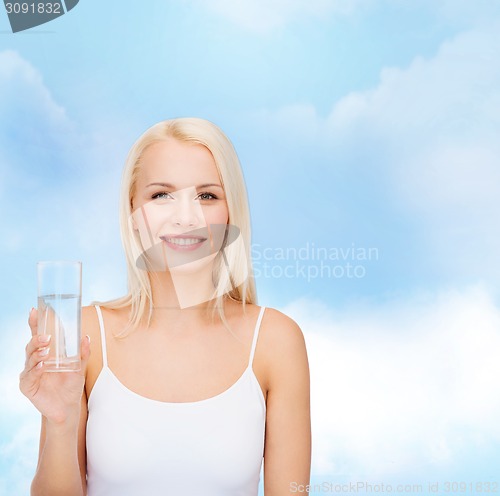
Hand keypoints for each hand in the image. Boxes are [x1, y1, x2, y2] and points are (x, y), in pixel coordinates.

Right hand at [19, 308, 90, 424]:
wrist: (68, 407)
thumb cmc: (71, 385)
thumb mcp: (80, 367)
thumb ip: (82, 353)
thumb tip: (86, 337)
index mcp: (47, 353)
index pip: (39, 335)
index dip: (36, 323)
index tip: (35, 311)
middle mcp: (36, 360)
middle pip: (32, 345)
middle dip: (37, 338)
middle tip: (47, 337)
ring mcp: (30, 372)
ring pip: (29, 358)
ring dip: (37, 352)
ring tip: (46, 350)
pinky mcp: (28, 386)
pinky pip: (29, 375)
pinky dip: (35, 369)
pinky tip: (42, 365)